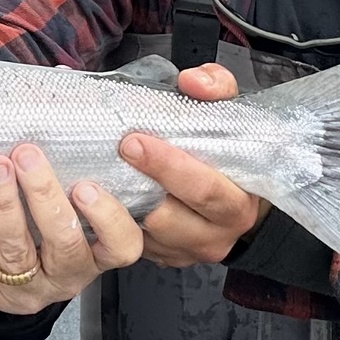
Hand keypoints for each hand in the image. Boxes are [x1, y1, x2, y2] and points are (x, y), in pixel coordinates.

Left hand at [0, 144, 145, 313]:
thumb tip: (59, 80)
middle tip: (27, 156)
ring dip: (3, 206)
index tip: (86, 186)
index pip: (120, 246)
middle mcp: (63, 275)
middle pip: (63, 243)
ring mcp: (23, 289)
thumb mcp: (60, 201)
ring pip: (16, 251)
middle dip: (44, 196)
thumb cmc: (31, 224)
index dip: (108, 219)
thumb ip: (67, 158)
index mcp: (92, 253)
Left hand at [119, 61, 268, 266]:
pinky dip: (117, 221)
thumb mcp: (233, 113)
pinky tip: (105, 196)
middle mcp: (216, 233)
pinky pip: (136, 244)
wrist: (239, 199)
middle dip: (139, 184)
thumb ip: (217, 88)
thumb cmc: (232, 154)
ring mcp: (188, 251)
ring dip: (122, 208)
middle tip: (114, 153)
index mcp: (238, 202)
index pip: (205, 189)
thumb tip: (192, 81)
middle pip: (170, 216)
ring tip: (99, 176)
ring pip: (147, 235)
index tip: (136, 141)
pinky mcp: (165, 258)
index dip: (169, 166)